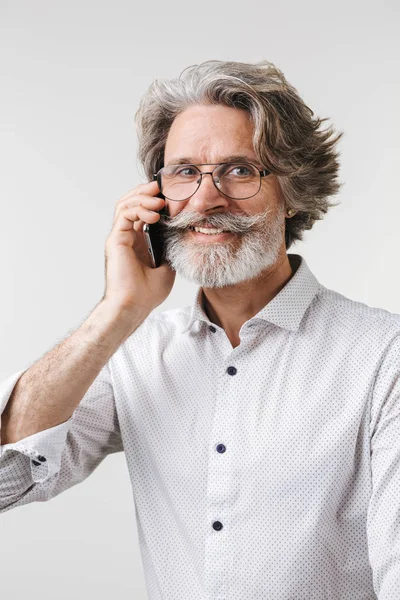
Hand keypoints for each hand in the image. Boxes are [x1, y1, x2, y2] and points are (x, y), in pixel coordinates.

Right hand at [102, 180, 175, 313]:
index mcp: (138, 240)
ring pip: (126, 204)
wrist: (135, 305)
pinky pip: (124, 215)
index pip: (142, 210)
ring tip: (159, 199)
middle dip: (146, 191)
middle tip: (161, 186)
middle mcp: (126, 236)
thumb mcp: (167, 265)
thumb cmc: (147, 292)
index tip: (170, 195)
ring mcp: (120, 237)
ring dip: (142, 197)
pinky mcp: (116, 240)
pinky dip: (138, 209)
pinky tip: (153, 213)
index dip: (153, 199)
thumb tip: (180, 233)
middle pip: (131, 202)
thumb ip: (169, 248)